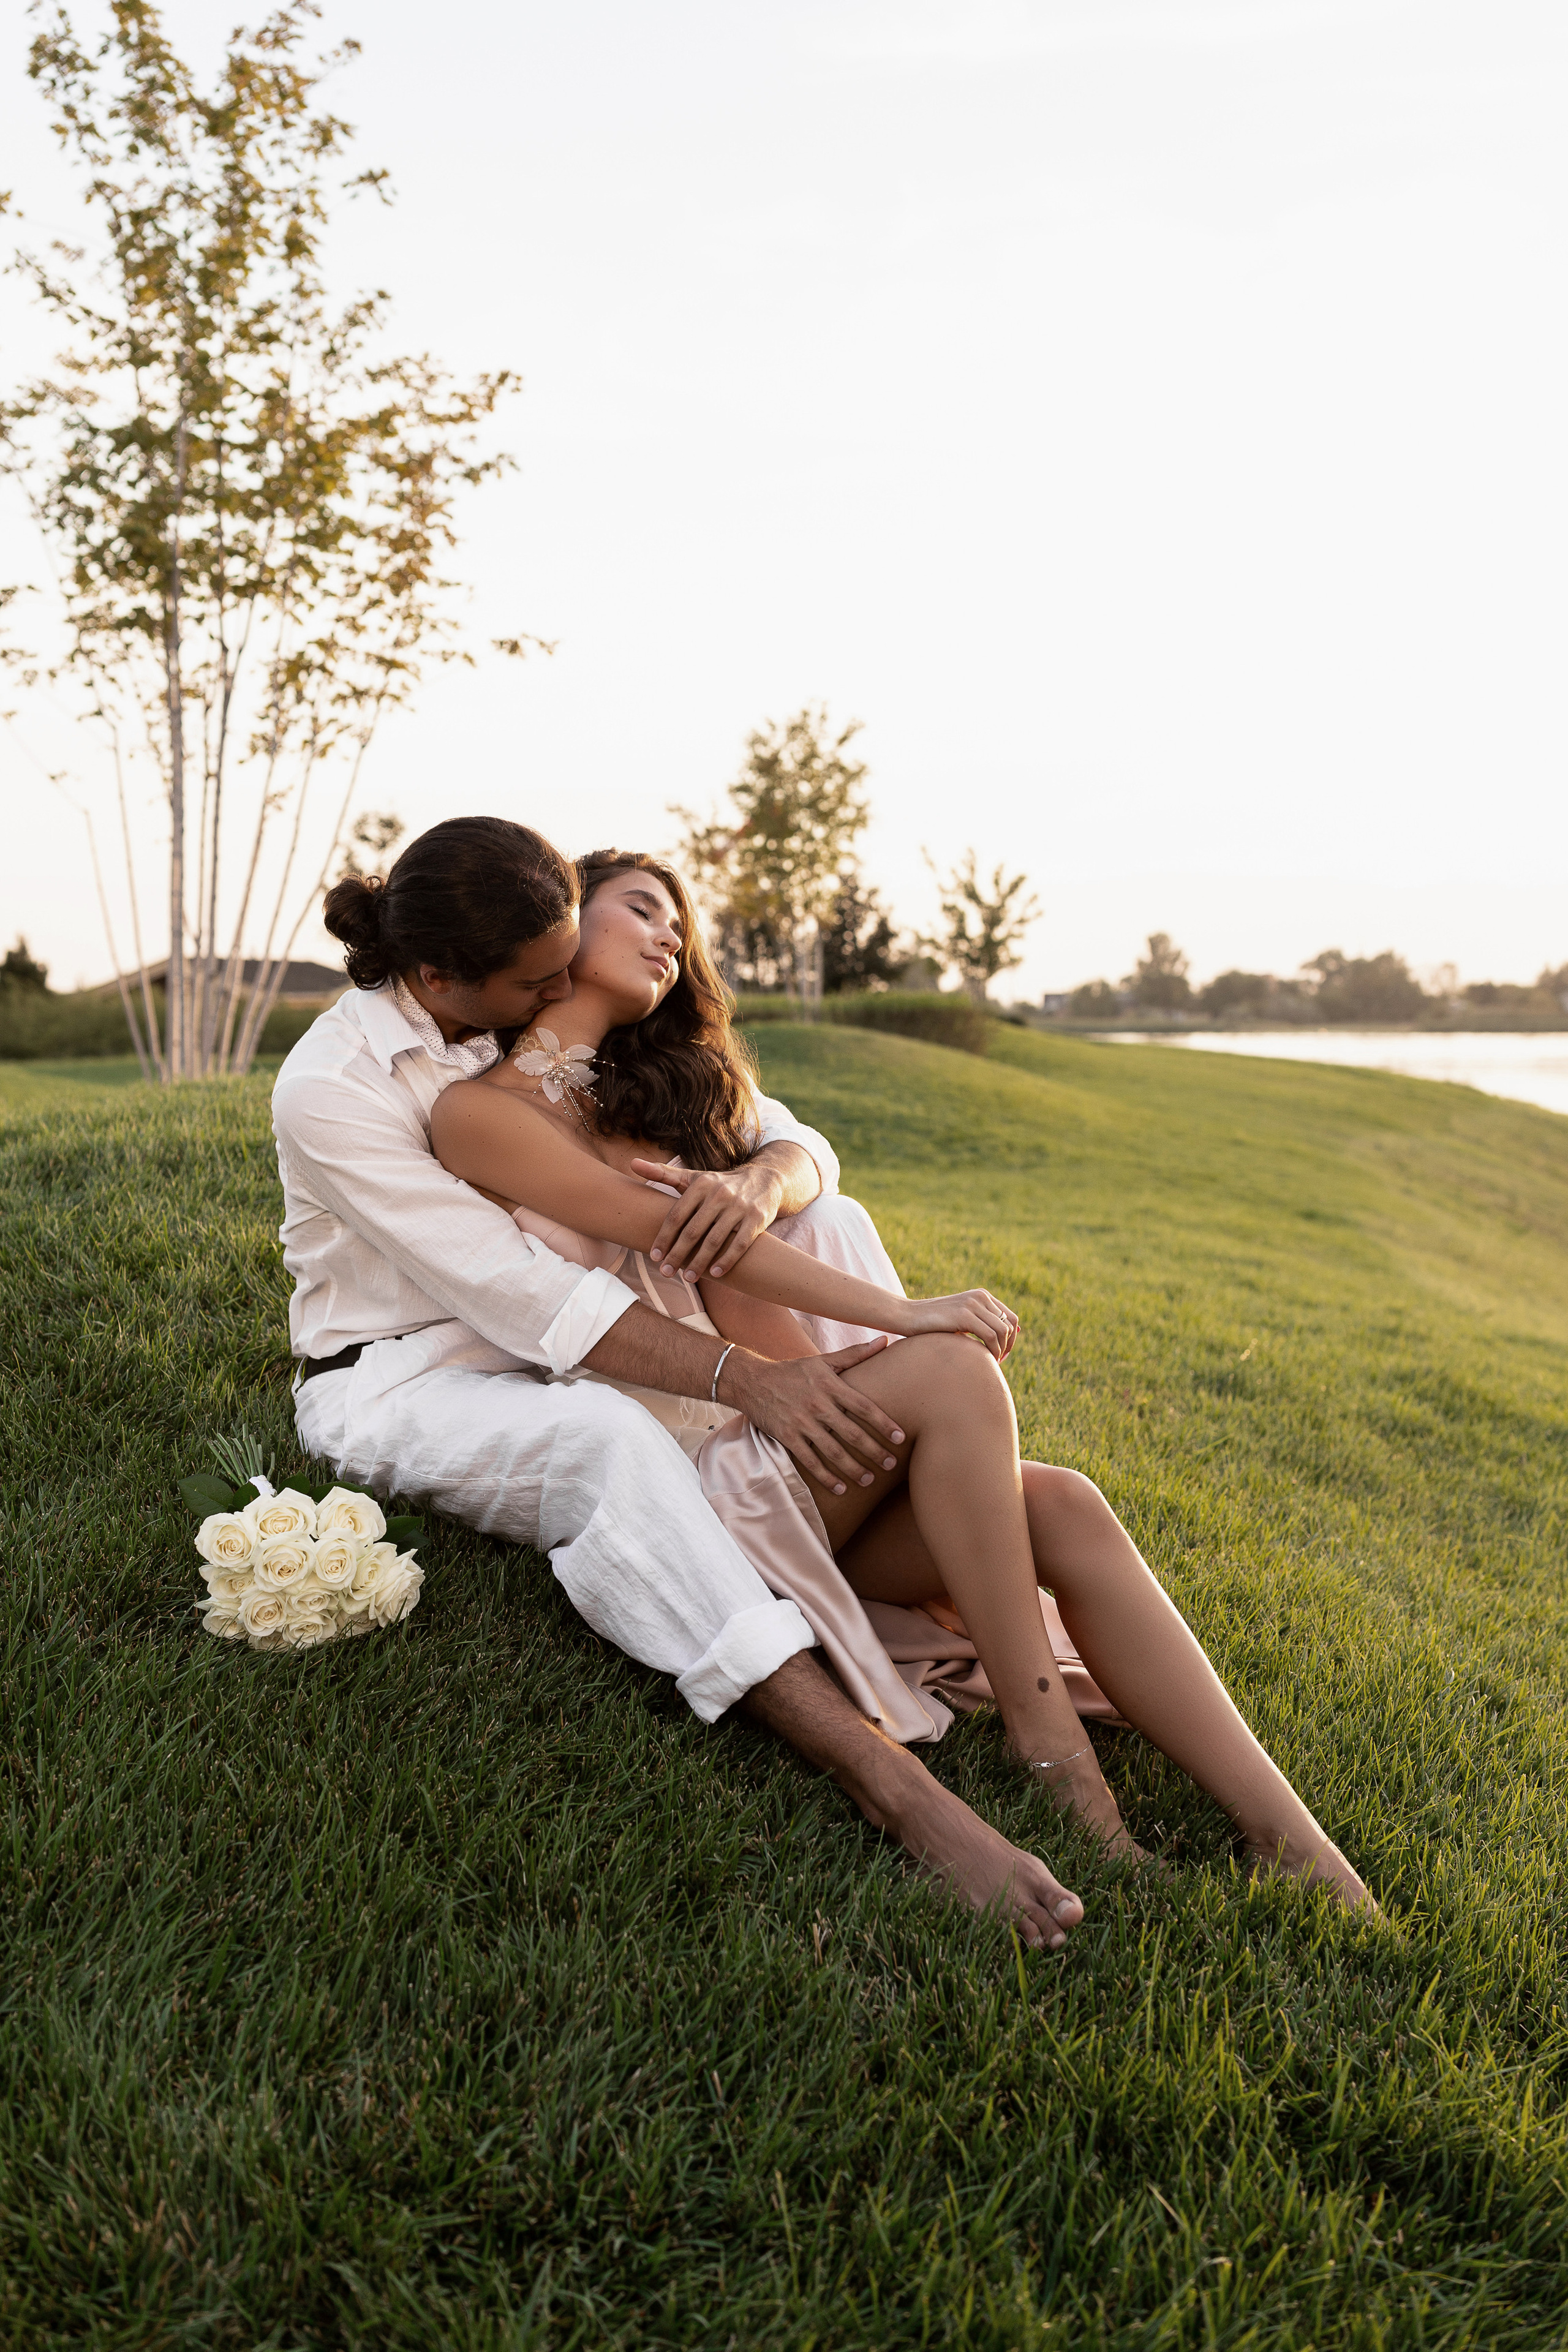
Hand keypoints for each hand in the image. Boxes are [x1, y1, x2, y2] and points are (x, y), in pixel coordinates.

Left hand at [631, 1158, 784, 1279]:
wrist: (765, 1180)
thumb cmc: (719, 1184)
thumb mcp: (693, 1177)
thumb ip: (662, 1173)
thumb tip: (632, 1163)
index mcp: (701, 1184)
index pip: (676, 1215)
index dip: (663, 1238)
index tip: (654, 1257)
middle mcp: (720, 1194)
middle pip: (692, 1231)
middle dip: (677, 1255)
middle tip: (666, 1272)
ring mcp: (740, 1207)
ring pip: (714, 1240)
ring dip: (699, 1262)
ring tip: (688, 1278)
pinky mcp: (757, 1218)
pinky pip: (739, 1244)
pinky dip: (726, 1261)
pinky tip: (715, 1274)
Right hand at [722, 1339, 905, 1494]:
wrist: (752, 1381)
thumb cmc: (792, 1371)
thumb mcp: (823, 1360)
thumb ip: (855, 1354)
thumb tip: (886, 1340)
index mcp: (830, 1385)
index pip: (863, 1406)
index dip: (883, 1422)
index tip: (900, 1437)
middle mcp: (818, 1404)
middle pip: (852, 1433)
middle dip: (874, 1451)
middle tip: (891, 1464)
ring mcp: (802, 1422)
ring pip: (833, 1451)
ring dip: (853, 1468)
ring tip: (869, 1479)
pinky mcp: (787, 1437)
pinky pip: (810, 1461)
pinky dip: (827, 1477)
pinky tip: (841, 1488)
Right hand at [897, 1289, 1019, 1361]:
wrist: (906, 1315)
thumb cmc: (931, 1323)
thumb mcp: (960, 1320)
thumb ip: (980, 1324)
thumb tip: (1008, 1337)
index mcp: (981, 1295)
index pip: (1011, 1318)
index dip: (1011, 1339)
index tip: (1002, 1354)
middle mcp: (980, 1296)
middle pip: (1010, 1325)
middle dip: (1008, 1346)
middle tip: (997, 1362)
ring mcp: (972, 1304)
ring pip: (1002, 1331)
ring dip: (1000, 1351)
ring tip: (990, 1363)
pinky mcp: (964, 1315)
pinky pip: (990, 1336)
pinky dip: (992, 1351)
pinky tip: (984, 1360)